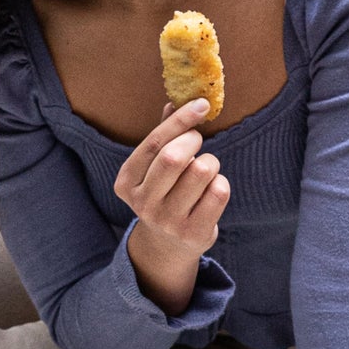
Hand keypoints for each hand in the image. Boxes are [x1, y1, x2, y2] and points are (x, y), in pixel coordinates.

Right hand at [115, 98, 228, 293]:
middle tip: (198, 142)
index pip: (154, 143)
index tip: (201, 105)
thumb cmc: (164, 194)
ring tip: (205, 170)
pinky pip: (219, 192)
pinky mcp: (193, 233)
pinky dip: (221, 183)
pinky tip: (212, 189)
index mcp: (127, 182)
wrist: (168, 246)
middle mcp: (143, 204)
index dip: (180, 120)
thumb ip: (163, 137)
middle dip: (193, 140)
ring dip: (210, 162)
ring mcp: (168, 221)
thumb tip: (173, 103)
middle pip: (174, 157)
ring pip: (201, 172)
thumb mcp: (154, 168)